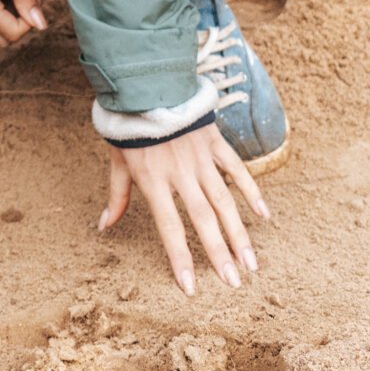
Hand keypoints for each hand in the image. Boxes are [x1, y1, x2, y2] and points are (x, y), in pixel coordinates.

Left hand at [99, 122, 269, 294]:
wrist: (145, 83)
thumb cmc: (128, 126)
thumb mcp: (117, 160)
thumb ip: (117, 195)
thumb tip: (104, 226)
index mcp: (154, 180)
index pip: (170, 228)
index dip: (180, 259)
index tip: (191, 288)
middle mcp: (180, 173)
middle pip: (204, 219)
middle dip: (219, 254)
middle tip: (234, 283)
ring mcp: (200, 157)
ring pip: (225, 201)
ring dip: (240, 233)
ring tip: (252, 263)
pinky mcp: (214, 142)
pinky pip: (237, 169)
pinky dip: (252, 191)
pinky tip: (265, 215)